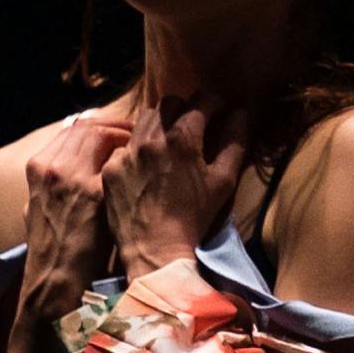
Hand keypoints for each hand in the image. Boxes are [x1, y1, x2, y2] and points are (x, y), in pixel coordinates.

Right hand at [15, 119, 127, 292]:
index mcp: (37, 167)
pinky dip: (129, 154)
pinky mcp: (93, 192)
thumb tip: (75, 161)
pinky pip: (116, 158)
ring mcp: (71, 177)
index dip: (97, 126)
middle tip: (133, 132)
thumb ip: (54, 179)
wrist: (55, 277)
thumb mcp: (40, 204)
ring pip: (100, 133)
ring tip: (138, 143)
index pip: (71, 128)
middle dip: (113, 125)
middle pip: (86, 125)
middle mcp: (51, 166)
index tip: (114, 131)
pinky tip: (140, 162)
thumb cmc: (52, 247)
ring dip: (122, 134)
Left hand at [107, 100, 245, 277]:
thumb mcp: (223, 182)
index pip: (200, 102)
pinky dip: (137, 149)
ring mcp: (127, 153)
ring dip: (159, 123)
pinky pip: (125, 147)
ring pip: (144, 120)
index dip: (214, 102)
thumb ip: (235, 143)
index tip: (219, 109)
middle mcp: (151, 138)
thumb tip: (242, 114)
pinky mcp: (111, 169)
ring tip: (168, 141)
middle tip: (193, 124)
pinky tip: (146, 165)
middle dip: (185, 108)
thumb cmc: (195, 218)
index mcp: (182, 139)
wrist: (155, 251)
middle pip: (169, 104)